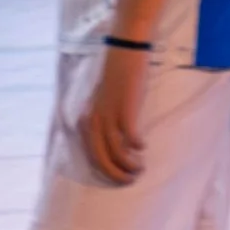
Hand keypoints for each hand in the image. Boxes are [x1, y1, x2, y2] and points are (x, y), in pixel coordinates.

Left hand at [78, 44, 150, 183]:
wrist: (124, 50)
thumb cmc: (116, 74)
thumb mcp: (103, 100)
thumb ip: (104, 119)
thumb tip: (115, 142)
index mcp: (87, 118)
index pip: (91, 154)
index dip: (105, 170)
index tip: (117, 176)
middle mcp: (94, 120)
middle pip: (101, 158)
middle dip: (116, 174)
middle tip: (131, 180)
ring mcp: (109, 115)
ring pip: (116, 153)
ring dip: (128, 165)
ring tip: (140, 168)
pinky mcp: (124, 109)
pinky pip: (130, 138)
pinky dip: (136, 146)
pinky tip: (142, 146)